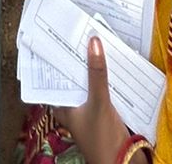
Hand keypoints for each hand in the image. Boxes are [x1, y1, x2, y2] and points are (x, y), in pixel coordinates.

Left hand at [59, 38, 137, 163]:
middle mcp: (74, 108)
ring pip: (90, 84)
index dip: (59, 59)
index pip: (57, 78)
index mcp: (64, 107)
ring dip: (95, 68)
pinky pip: (104, 90)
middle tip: (84, 33)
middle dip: (81, 60)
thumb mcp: (99, 102)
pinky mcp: (105, 114)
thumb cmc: (102, 138)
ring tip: (98, 42)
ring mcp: (90, 111)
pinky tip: (114, 64)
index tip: (62, 37)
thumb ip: (96, 73)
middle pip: (76, 78)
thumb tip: (93, 41)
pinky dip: (107, 79)